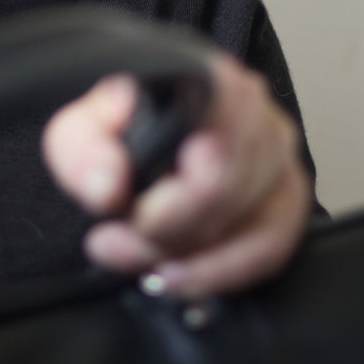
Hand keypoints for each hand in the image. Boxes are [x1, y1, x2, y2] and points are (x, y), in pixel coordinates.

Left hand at [41, 53, 311, 295]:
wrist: (135, 138)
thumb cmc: (116, 129)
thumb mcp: (79, 131)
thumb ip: (83, 152)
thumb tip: (108, 186)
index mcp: (213, 83)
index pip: (220, 141)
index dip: (187, 194)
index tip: (141, 218)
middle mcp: (258, 115)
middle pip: (234, 191)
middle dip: (169, 232)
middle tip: (112, 242)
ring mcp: (280, 159)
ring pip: (255, 226)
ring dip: (191, 257)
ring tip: (135, 261)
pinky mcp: (284, 201)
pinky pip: (271, 250)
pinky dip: (224, 273)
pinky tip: (181, 279)